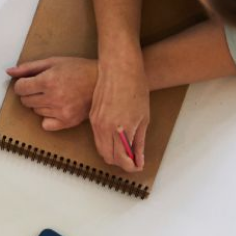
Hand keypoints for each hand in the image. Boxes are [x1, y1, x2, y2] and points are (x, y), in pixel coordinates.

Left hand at [5, 57, 97, 130]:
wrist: (102, 82)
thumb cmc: (78, 69)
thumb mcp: (53, 62)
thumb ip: (29, 68)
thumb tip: (9, 72)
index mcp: (48, 81)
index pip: (20, 88)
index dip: (23, 84)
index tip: (31, 82)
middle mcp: (53, 97)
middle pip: (26, 101)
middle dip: (31, 93)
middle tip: (45, 87)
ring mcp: (60, 111)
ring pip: (36, 111)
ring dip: (41, 103)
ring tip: (56, 95)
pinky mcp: (67, 121)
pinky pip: (46, 124)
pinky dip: (48, 118)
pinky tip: (58, 107)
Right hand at [89, 54, 149, 171]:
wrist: (119, 69)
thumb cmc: (135, 89)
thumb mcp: (144, 118)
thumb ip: (139, 141)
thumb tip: (139, 158)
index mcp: (121, 129)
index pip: (123, 159)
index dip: (131, 166)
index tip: (138, 165)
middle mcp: (105, 129)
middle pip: (109, 157)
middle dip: (121, 162)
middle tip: (132, 159)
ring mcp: (96, 123)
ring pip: (101, 149)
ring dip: (113, 153)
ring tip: (126, 148)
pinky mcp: (92, 117)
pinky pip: (97, 138)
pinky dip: (106, 143)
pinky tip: (116, 138)